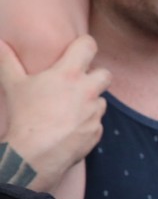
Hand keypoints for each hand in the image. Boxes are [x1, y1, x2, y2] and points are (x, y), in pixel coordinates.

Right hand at [0, 35, 108, 189]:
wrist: (35, 154)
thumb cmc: (24, 116)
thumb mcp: (13, 85)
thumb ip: (7, 61)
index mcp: (69, 74)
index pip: (89, 46)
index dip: (85, 45)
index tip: (80, 48)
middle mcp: (88, 91)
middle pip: (105, 74)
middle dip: (95, 76)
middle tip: (78, 82)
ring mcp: (95, 113)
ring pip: (101, 100)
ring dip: (91, 101)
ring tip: (69, 108)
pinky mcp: (97, 132)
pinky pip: (96, 122)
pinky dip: (87, 122)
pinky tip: (70, 127)